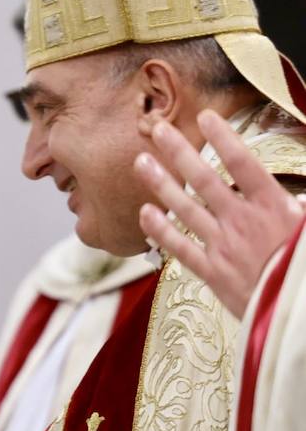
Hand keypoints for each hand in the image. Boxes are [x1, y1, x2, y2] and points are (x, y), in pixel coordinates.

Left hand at [135, 110, 303, 318]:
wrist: (296, 313)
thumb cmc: (303, 269)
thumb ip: (297, 210)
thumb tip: (294, 196)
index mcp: (273, 207)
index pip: (245, 163)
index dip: (224, 138)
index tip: (205, 117)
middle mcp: (243, 221)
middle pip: (205, 179)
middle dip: (179, 152)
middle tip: (157, 129)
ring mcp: (223, 246)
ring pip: (185, 208)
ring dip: (161, 184)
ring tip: (140, 162)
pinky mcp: (211, 272)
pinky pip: (180, 247)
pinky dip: (160, 230)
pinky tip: (144, 213)